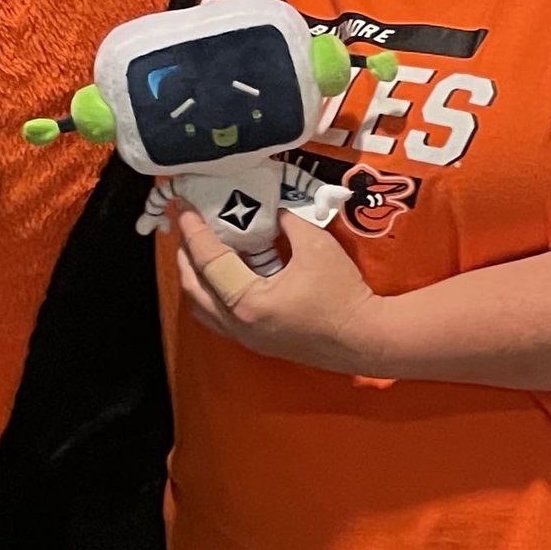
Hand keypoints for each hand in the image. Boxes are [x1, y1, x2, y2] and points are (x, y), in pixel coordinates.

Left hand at [170, 199, 386, 372]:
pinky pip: (218, 318)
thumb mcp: (316, 245)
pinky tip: (225, 275)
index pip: (209, 261)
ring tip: (200, 250)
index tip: (184, 207)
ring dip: (195, 278)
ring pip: (201, 308)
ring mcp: (246, 338)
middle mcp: (239, 324)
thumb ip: (288, 221)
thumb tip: (274, 207)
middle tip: (188, 226)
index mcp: (248, 301)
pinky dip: (212, 294)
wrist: (365, 338)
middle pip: (193, 287)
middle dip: (186, 254)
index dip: (194, 230)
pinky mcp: (257, 342)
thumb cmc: (343, 294)